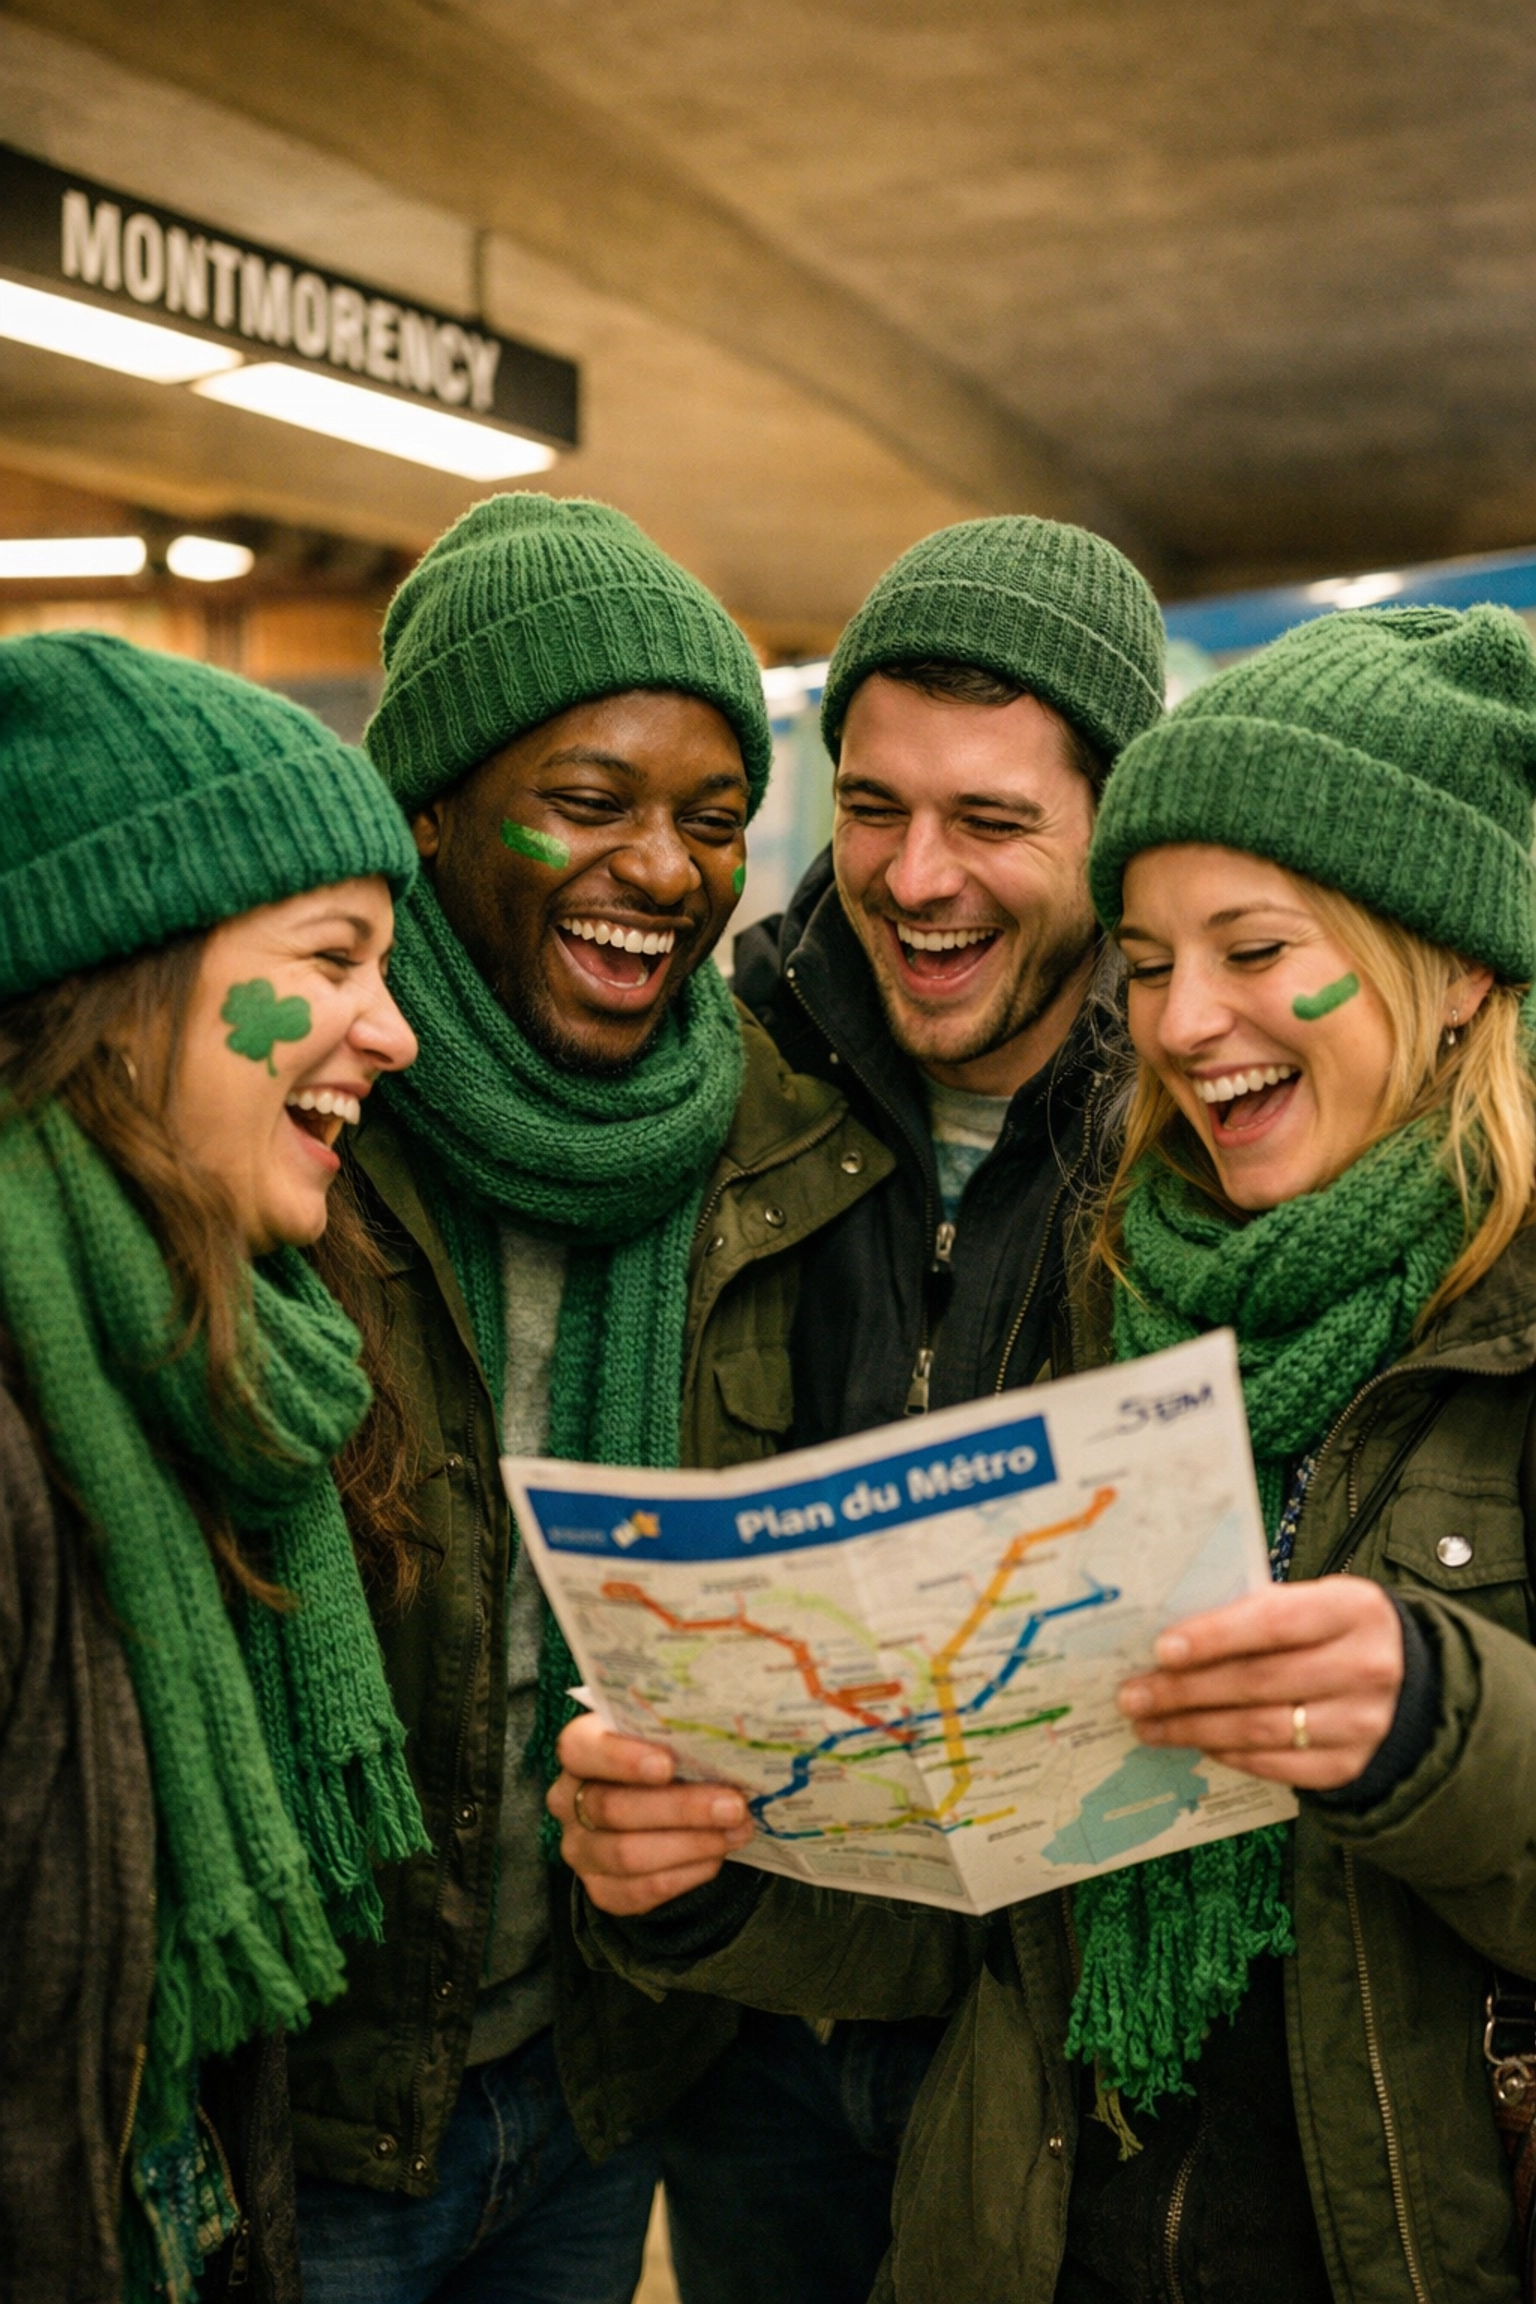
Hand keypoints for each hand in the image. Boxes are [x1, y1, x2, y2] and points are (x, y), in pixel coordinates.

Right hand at [549, 1713, 754, 1914]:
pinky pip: (639, 1891)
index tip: (668, 1764)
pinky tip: (716, 1857)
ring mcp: (580, 1849)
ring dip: (691, 1844)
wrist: (659, 1809)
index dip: (620, 1758)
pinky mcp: (600, 1889)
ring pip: (627, 1854)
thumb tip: (733, 1724)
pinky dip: (684, 1876)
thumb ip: (683, 1730)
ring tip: (737, 1830)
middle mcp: (569, 1801)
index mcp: (579, 1750)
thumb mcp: (666, 1736)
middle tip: (734, 1804)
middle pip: (612, 1808)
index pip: (580, 1749)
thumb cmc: (667, 1758)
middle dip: (680, 1808)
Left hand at [1117, 1577, 1403, 1790]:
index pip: (1275, 1623)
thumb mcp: (1316, 1604)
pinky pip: (1275, 1765)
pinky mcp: (1350, 1766)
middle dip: (1185, 1690)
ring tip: (1149, 1724)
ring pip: (1259, 1729)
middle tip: (1133, 1695)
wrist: (1410, 1687)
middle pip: (1258, 1682)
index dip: (1215, 1635)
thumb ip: (1259, 1611)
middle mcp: (1365, 1667)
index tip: (1162, 1649)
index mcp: (1353, 1610)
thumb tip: (1174, 1635)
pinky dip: (1229, 1754)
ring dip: (1194, 1728)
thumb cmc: (1338, 1633)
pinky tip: (1197, 1742)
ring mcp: (1362, 1723)